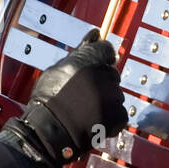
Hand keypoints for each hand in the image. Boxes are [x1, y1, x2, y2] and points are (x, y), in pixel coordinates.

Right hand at [0, 29, 127, 167]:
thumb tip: (95, 34)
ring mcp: (112, 97)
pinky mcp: (119, 115)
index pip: (106, 50)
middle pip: (111, 73)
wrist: (51, 133)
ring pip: (115, 93)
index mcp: (87, 62)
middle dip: (101, 82)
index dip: (100, 58)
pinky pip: (120, 112)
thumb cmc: (48, 100)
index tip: (94, 67)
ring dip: (106, 100)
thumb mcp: (56, 70)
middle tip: (83, 95)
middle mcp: (102, 77)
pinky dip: (110, 117)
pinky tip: (94, 120)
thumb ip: (79, 52)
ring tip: (86, 110)